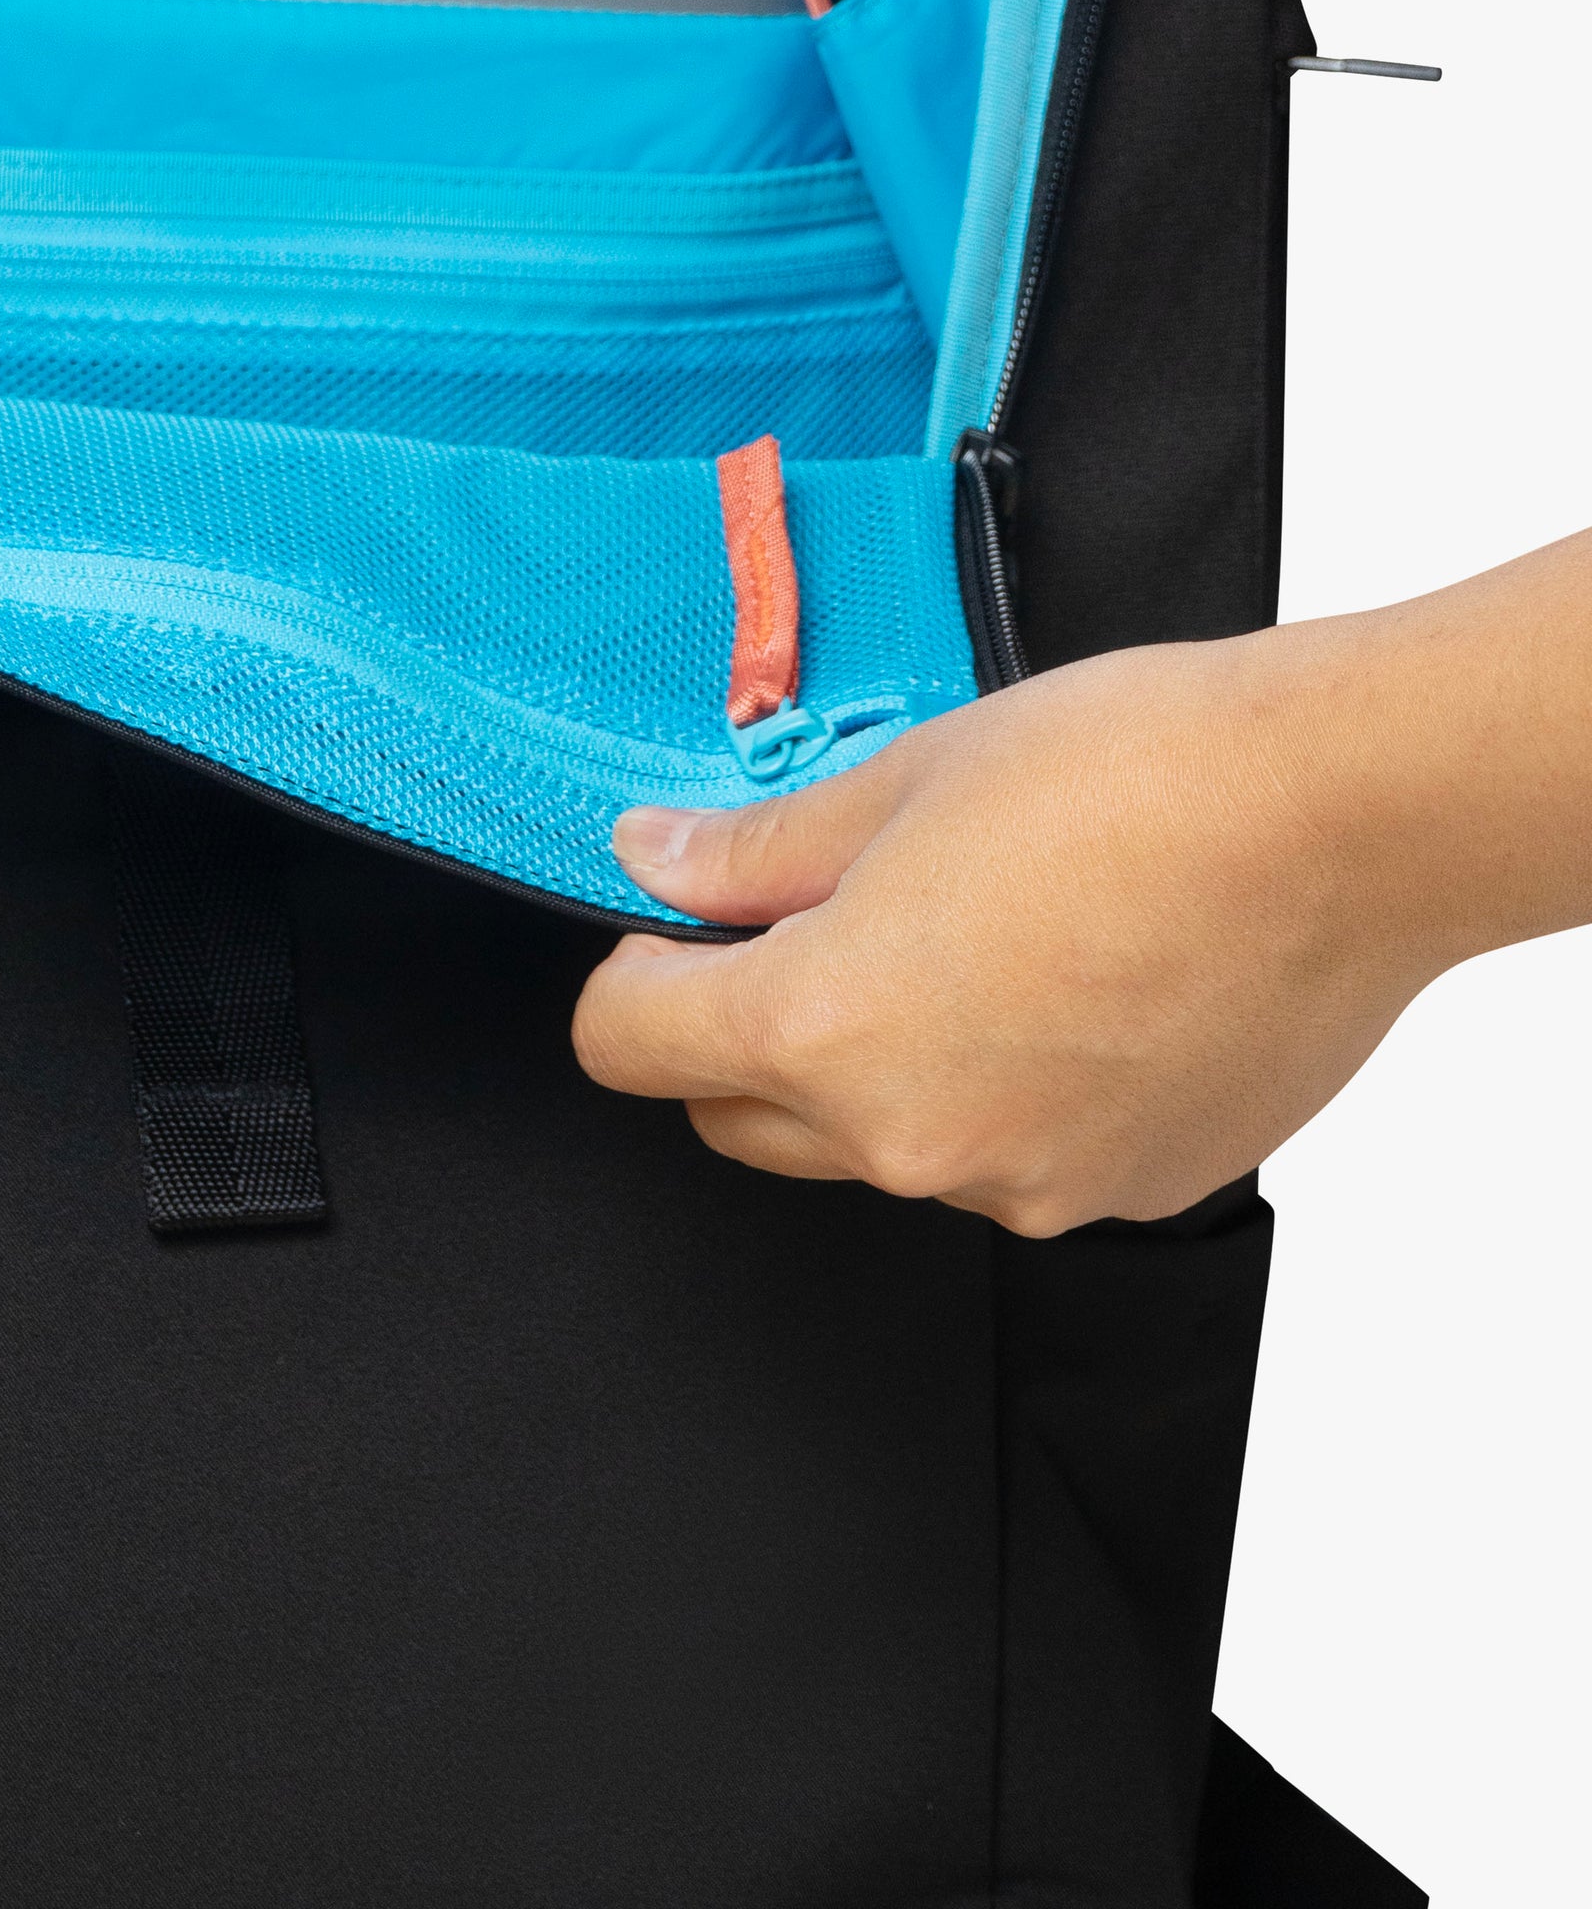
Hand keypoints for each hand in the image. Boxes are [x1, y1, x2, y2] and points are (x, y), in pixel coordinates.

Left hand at [570, 536, 1591, 1233]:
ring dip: (881, 1063)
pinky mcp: (1127, 1192)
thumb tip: (658, 862)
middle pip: (739, 1119)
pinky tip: (1063, 982)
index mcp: (827, 1029)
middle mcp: (914, 1140)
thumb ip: (759, 848)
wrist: (1337, 821)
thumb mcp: (904, 777)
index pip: (629, 1048)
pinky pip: (1009, 1157)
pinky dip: (1003, 1089)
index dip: (631, 973)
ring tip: (971, 931)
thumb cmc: (1133, 774)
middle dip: (738, 1028)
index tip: (669, 924)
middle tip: (809, 913)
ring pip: (882, 1145)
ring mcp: (1028, 1184)